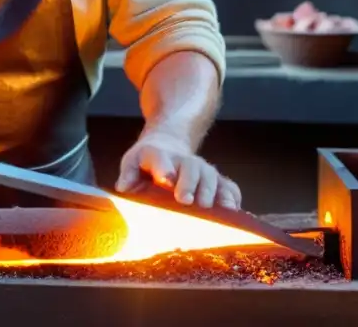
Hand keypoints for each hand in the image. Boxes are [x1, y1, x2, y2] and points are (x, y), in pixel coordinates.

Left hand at [115, 132, 241, 208]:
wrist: (168, 145)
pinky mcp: (217, 179)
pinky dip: (232, 198)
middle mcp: (184, 160)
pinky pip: (229, 187)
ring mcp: (203, 169)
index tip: (166, 181)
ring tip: (214, 210)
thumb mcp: (132, 162)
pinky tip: (233, 212)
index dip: (164, 169)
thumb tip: (124, 187)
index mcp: (158, 155)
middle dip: (190, 184)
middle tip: (186, 201)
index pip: (161, 159)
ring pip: (212, 177)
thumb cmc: (147, 162)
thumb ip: (128, 174)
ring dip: (213, 193)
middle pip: (191, 168)